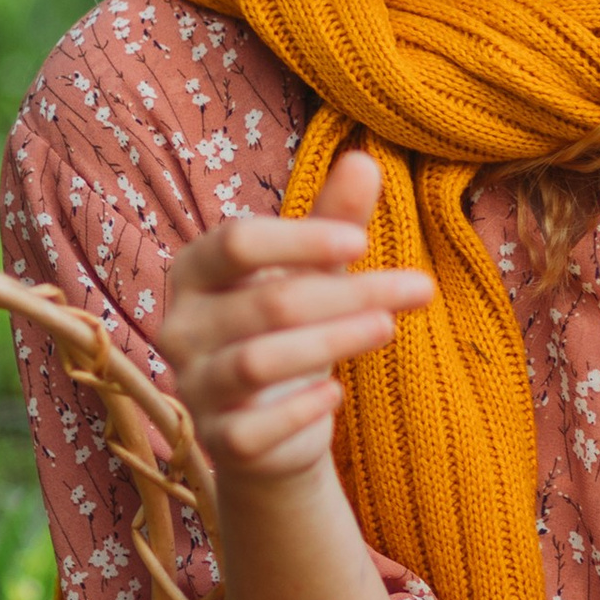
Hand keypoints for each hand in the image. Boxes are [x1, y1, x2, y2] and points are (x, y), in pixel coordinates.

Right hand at [160, 149, 433, 488]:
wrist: (268, 423)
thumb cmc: (286, 327)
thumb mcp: (312, 270)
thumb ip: (332, 219)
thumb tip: (365, 159)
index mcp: (195, 271)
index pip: (236, 242)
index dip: (300, 239)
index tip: (362, 242)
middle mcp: (181, 326)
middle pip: (268, 303)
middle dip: (349, 294)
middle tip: (418, 288)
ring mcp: (194, 386)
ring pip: (259, 363)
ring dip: (334, 342)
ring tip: (388, 327)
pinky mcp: (217, 441)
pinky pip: (254, 428)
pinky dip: (300, 409)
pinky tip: (336, 393)